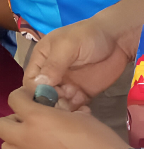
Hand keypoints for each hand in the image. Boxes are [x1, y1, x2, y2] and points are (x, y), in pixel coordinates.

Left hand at [0, 87, 129, 148]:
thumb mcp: (83, 119)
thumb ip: (64, 113)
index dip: (21, 95)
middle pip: (0, 125)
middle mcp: (26, 138)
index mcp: (37, 119)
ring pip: (7, 148)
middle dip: (12, 120)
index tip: (30, 97)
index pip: (14, 99)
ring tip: (33, 140)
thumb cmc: (100, 142)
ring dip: (15, 141)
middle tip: (28, 121)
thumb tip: (64, 113)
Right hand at [23, 16, 138, 110]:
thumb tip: (38, 85)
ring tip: (77, 101)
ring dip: (64, 108)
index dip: (35, 91)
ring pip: (57, 103)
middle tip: (65, 99)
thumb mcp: (67, 46)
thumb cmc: (87, 36)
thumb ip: (53, 65)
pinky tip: (84, 108)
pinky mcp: (82, 93)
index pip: (30, 80)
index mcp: (41, 60)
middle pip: (42, 95)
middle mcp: (51, 75)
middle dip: (51, 101)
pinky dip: (77, 112)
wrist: (118, 39)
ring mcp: (67, 85)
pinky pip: (74, 107)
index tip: (48, 96)